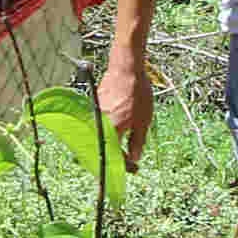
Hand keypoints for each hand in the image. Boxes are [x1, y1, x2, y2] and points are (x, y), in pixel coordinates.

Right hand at [98, 50, 157, 174]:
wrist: (126, 69)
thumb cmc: (137, 93)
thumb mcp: (143, 122)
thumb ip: (137, 142)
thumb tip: (134, 158)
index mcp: (111, 131)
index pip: (114, 156)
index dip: (125, 165)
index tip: (133, 168)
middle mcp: (98, 125)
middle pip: (103, 149)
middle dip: (114, 158)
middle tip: (127, 161)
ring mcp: (94, 116)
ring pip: (99, 138)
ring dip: (110, 145)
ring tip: (123, 147)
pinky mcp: (94, 108)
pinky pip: (98, 126)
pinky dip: (107, 132)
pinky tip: (117, 132)